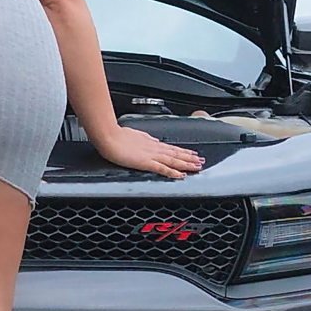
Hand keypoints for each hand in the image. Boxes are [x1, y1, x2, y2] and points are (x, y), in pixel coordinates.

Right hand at [91, 125, 205, 179]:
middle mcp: (154, 148)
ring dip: (186, 164)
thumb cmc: (116, 135)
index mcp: (151, 143)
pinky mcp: (146, 163)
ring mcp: (151, 156)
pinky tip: (181, 175)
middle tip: (201, 161)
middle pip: (176, 154)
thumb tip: (152, 140)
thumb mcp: (135, 135)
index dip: (183, 151)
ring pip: (174, 160)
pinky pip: (163, 168)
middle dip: (189, 158)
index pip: (171, 148)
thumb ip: (145, 139)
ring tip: (197, 167)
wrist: (108, 136)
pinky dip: (173, 172)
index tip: (192, 153)